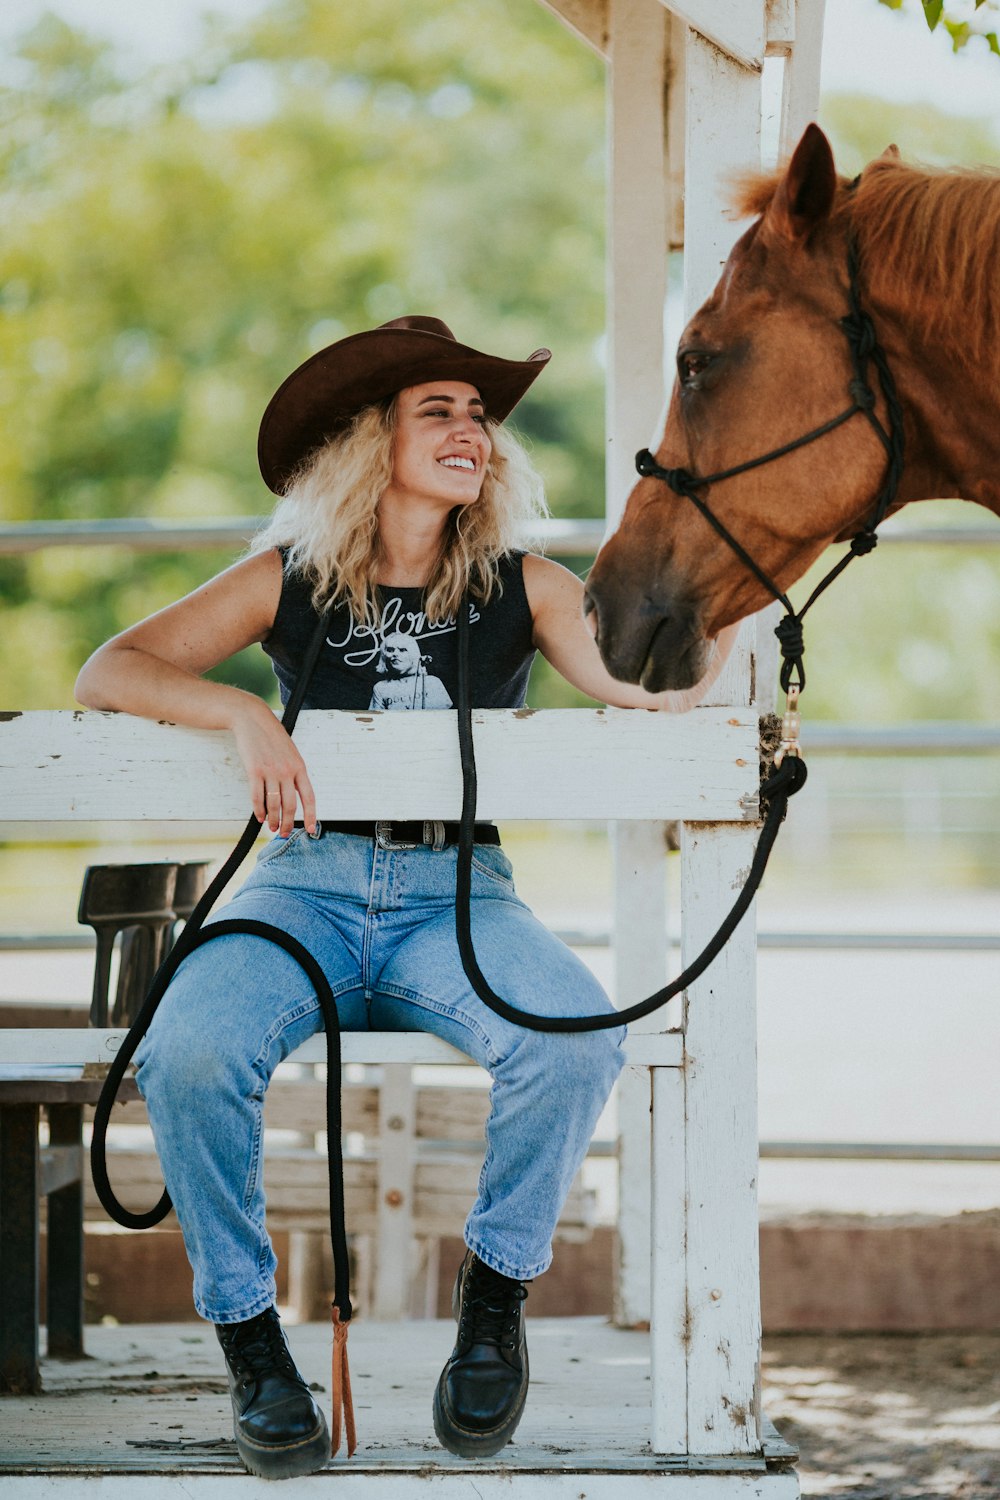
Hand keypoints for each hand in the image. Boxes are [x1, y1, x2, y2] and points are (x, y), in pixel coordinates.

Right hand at [229, 699, 316, 835]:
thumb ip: (293, 771)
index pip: (309, 797)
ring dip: (274, 820)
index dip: (311, 815)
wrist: (253, 719)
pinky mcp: (254, 771)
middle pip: (290, 805)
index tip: (310, 829)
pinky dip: (258, 810)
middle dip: (288, 823)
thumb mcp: (290, 752)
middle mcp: (287, 771)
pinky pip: (257, 797)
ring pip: (274, 804)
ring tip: (272, 828)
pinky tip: (260, 817)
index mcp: (300, 767)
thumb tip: (294, 793)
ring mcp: (270, 771)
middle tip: (284, 833)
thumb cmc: (272, 736)